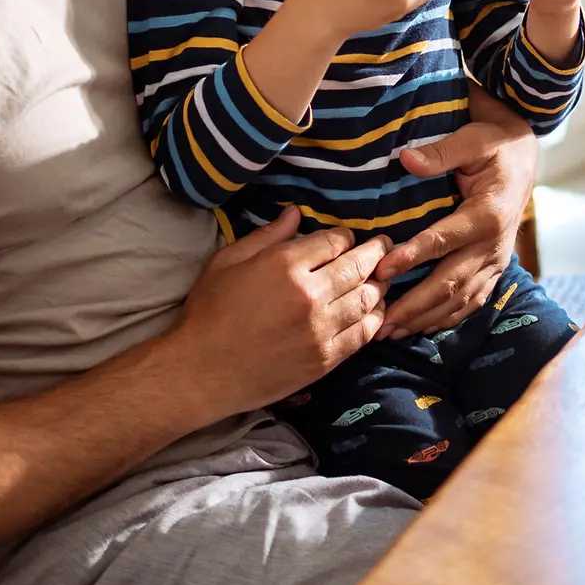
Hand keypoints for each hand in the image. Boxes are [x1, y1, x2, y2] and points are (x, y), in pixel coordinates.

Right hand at [169, 208, 391, 418]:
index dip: (345, 237)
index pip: (336, 241)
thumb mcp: (228, 261)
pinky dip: (374, 318)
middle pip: (359, 266)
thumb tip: (295, 212)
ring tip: (381, 276)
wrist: (200, 372)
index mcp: (287, 265)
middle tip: (384, 246)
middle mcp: (311, 295)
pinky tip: (374, 311)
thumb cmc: (209, 312)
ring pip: (368, 298)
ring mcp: (321, 329)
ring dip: (379, 284)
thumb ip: (267, 236)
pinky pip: (363, 334)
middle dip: (375, 252)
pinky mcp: (325, 359)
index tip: (345, 239)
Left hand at [372, 113, 536, 338]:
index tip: (381, 271)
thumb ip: (440, 153)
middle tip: (379, 321)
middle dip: (413, 305)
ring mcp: (497, 260)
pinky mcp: (496, 268)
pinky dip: (448, 318)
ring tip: (391, 332)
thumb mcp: (471, 140)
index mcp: (488, 214)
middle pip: (450, 281)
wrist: (524, 158)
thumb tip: (406, 159)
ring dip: (425, 318)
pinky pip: (473, 300)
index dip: (411, 257)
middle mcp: (494, 244)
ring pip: (460, 298)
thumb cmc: (494, 145)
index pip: (443, 241)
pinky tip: (422, 328)